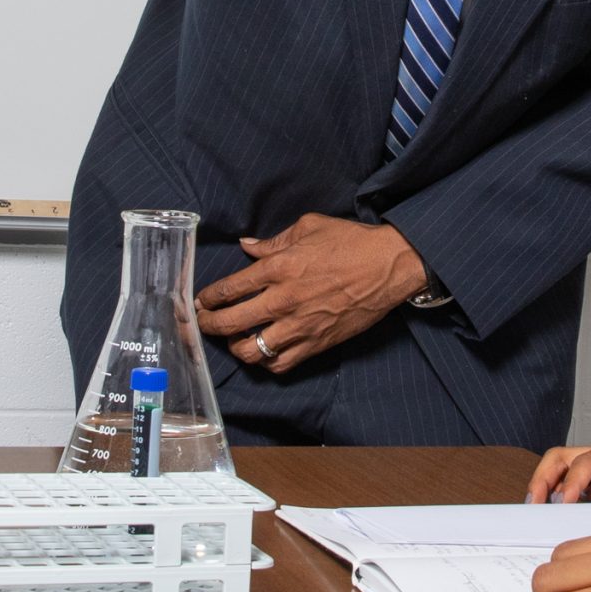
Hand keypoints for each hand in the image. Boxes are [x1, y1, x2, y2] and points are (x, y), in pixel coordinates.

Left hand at [196, 214, 427, 374]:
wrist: (389, 266)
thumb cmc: (351, 242)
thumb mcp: (309, 227)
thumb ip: (273, 240)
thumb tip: (247, 246)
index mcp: (278, 268)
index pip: (228, 289)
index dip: (208, 298)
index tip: (201, 301)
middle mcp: (283, 300)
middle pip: (230, 323)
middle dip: (208, 325)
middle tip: (203, 323)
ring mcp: (300, 326)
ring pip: (251, 351)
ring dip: (235, 347)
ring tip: (234, 341)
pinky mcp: (317, 343)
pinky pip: (281, 364)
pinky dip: (267, 362)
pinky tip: (264, 352)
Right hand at [527, 433, 590, 551]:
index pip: (586, 461)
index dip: (570, 484)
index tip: (562, 508)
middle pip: (565, 458)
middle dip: (545, 479)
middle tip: (534, 507)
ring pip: (569, 474)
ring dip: (552, 491)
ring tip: (541, 517)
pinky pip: (582, 493)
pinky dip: (568, 504)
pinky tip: (565, 525)